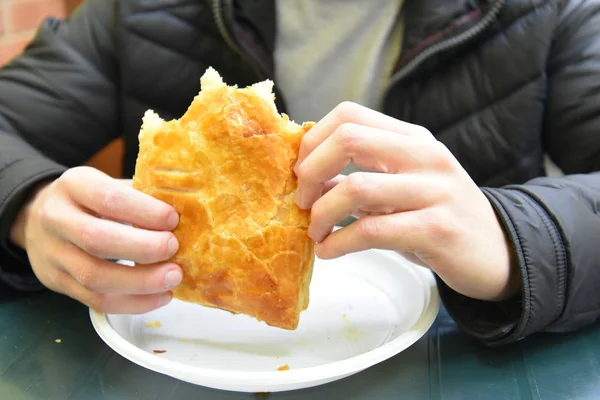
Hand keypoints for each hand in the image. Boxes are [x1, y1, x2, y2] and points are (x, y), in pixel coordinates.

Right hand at [9, 166, 181, 312]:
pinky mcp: (57, 283)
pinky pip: (96, 301)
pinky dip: (133, 303)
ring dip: (141, 283)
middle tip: (174, 249)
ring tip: (173, 278)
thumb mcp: (106, 185)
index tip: (173, 219)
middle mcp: (56, 219)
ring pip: (94, 277)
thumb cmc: (89, 201)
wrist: (36, 219)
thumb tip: (188, 214)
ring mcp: (53, 254)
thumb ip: (139, 196)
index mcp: (74, 186)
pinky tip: (159, 296)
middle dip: (143, 248)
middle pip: (97, 239)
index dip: (144, 211)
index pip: (108, 198)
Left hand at [294, 102, 519, 300]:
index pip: (349, 115)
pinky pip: (371, 230)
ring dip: (320, 215)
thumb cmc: (437, 217)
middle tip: (301, 201)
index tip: (300, 172)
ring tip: (315, 233)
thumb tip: (306, 174)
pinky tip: (330, 251)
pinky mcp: (438, 229)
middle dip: (310, 171)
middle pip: (348, 139)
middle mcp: (425, 155)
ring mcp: (435, 190)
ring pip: (356, 188)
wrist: (496, 252)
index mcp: (412, 138)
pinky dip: (339, 243)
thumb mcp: (403, 184)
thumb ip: (363, 173)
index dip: (312, 141)